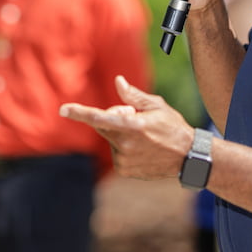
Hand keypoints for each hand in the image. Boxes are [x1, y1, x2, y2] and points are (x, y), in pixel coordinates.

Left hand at [60, 75, 193, 179]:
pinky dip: (123, 148)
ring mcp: (124, 160)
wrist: (187, 157)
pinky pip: (116, 153)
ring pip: (110, 140)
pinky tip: (142, 149)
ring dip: (120, 135)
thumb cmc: (173, 126)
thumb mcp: (156, 106)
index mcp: (132, 126)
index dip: (80, 113)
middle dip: (113, 118)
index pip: (99, 118)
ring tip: (144, 138)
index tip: (64, 109)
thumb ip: (133, 96)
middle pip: (103, 126)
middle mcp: (125, 144)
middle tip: (135, 118)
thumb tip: (117, 82)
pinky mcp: (124, 170)